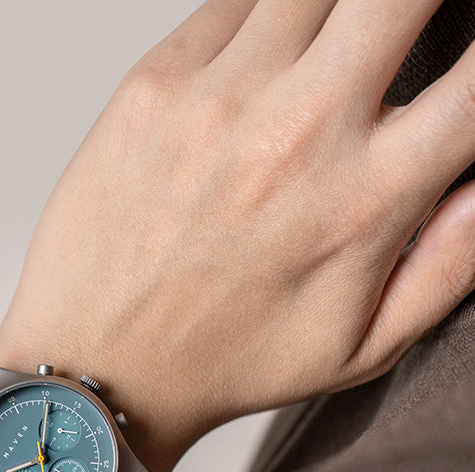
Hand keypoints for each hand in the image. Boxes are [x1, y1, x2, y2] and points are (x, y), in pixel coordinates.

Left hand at [0, 0, 474, 471]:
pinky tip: (263, 64)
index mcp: (364, 202)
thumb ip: (452, 263)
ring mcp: (219, 99)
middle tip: (409, 30)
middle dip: (422, 2)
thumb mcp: (363, 349)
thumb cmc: (228, 362)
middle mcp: (297, 134)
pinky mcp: (153, 85)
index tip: (466, 59)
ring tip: (336, 52)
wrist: (101, 368)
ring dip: (343, 7)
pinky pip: (234, 0)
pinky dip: (265, 16)